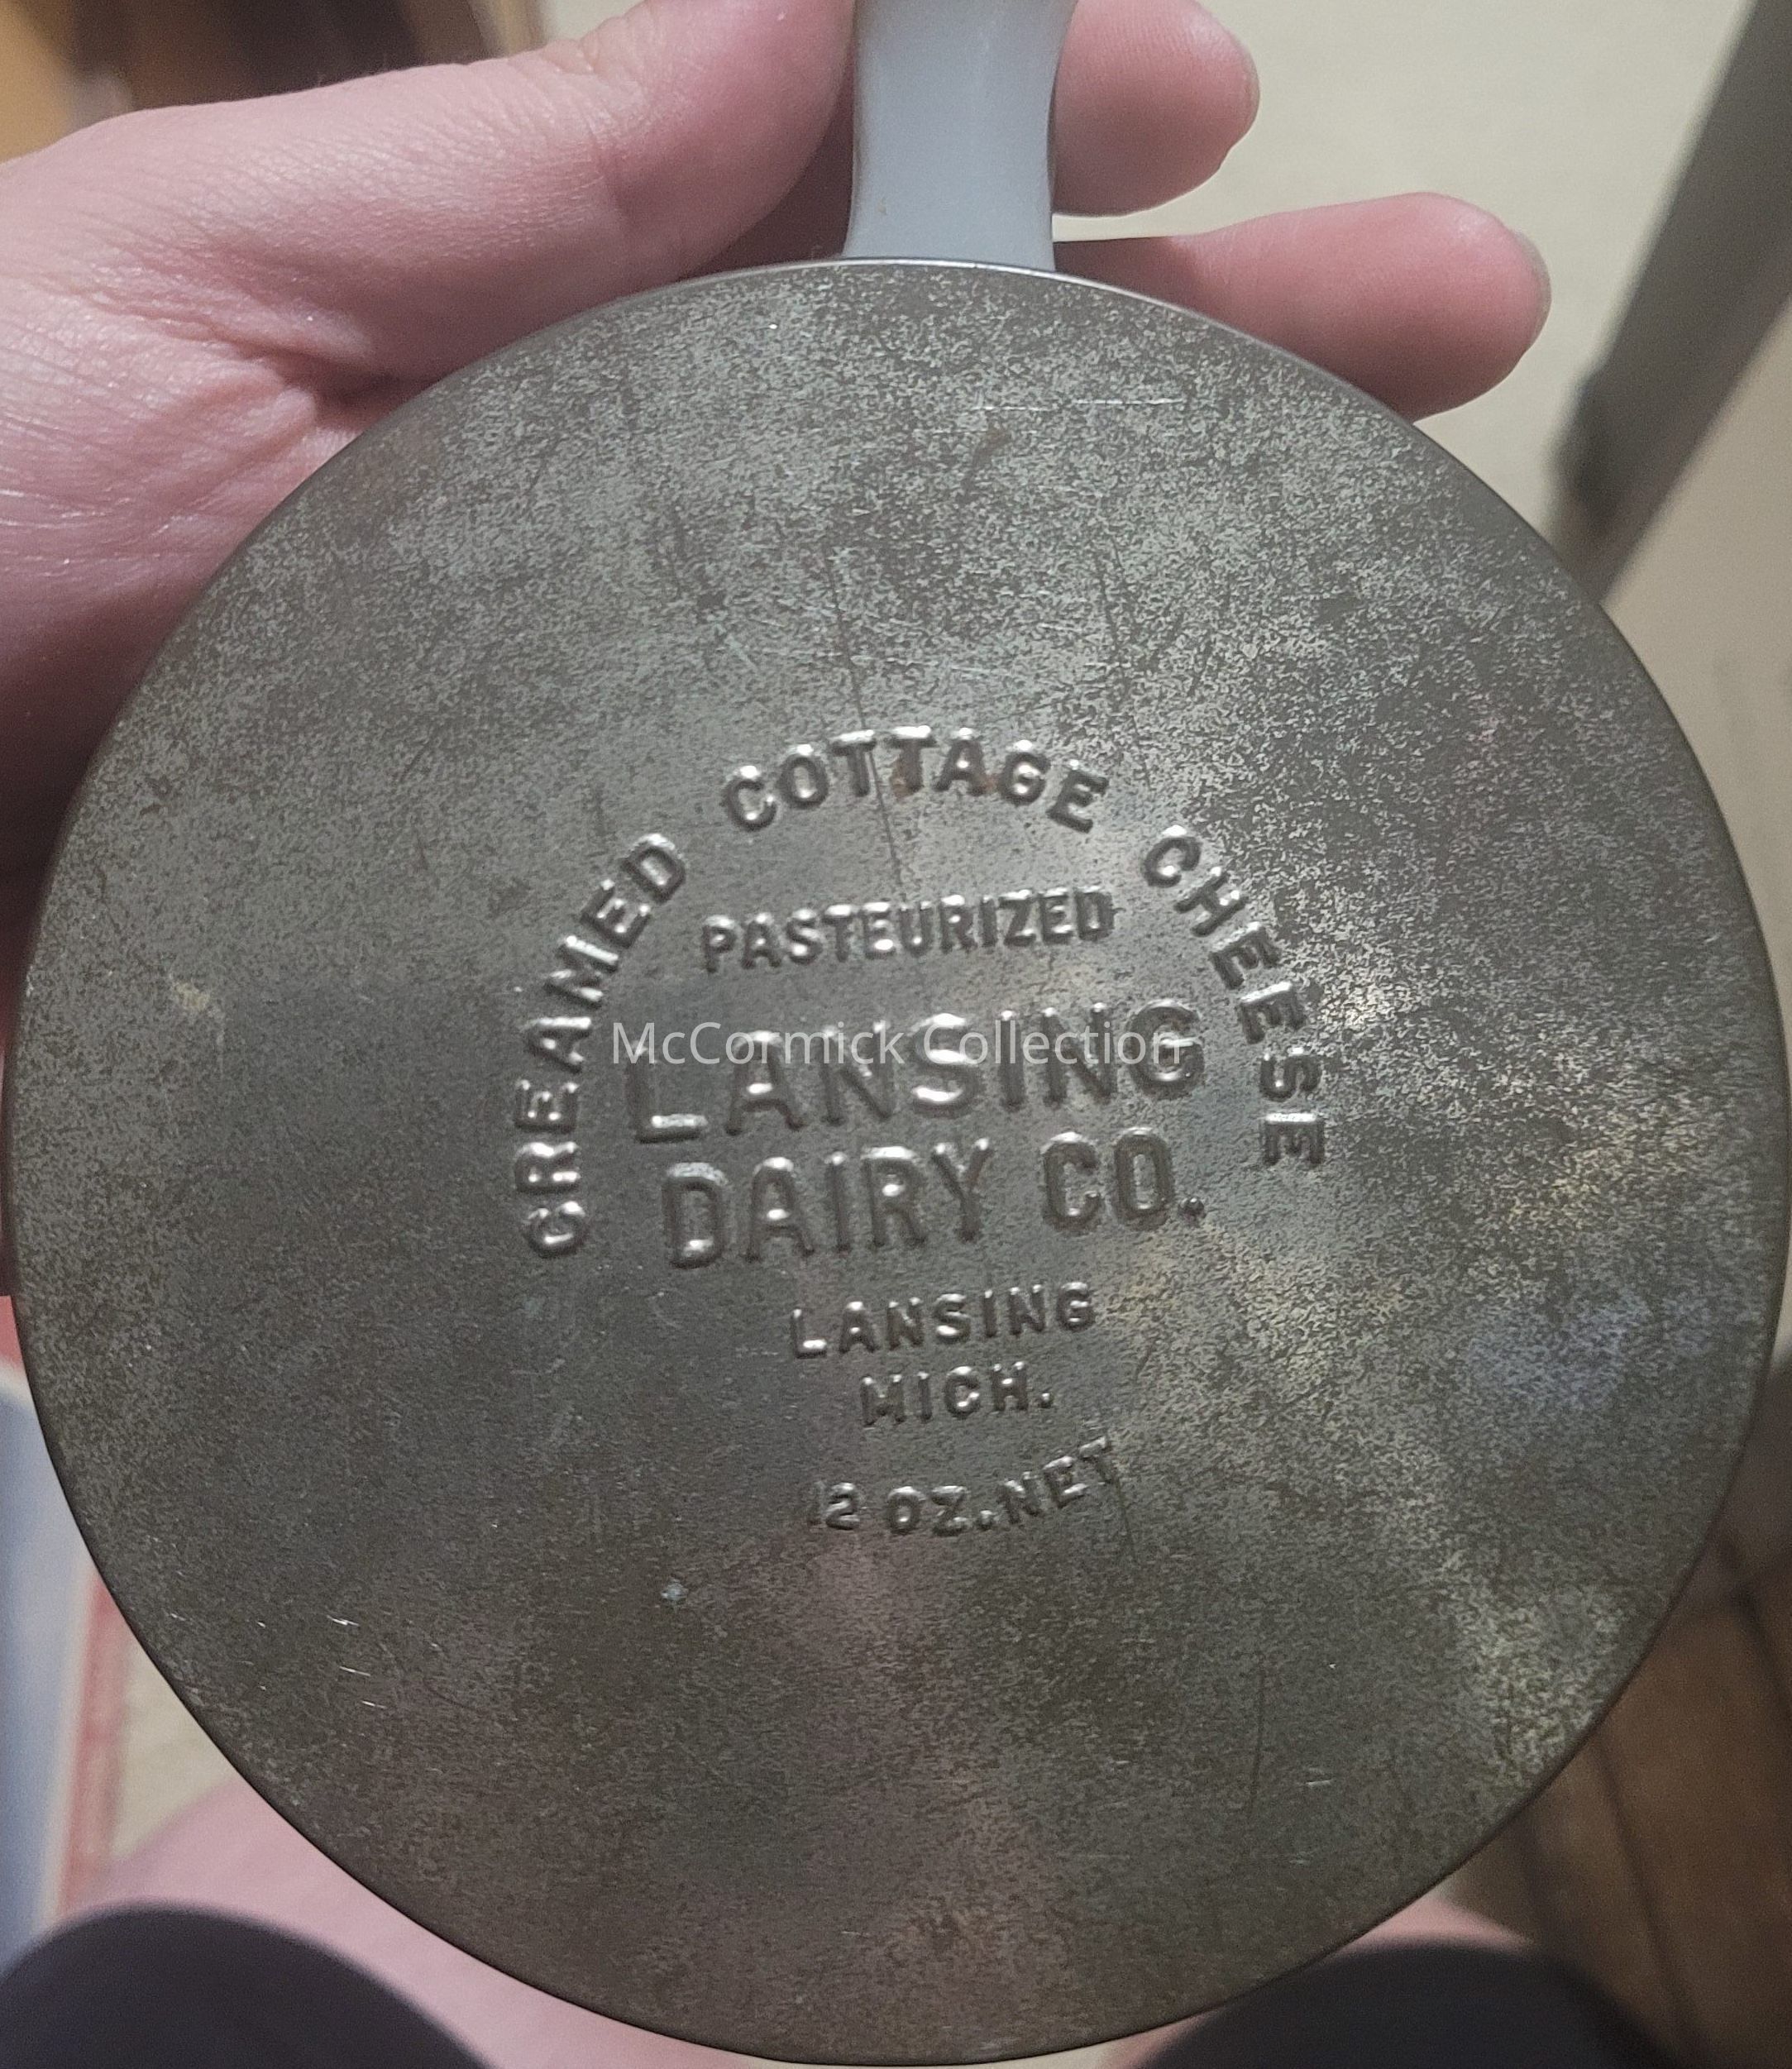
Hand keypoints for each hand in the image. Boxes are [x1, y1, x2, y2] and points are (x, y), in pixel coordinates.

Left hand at [0, 0, 1546, 1024]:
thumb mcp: (206, 290)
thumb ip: (510, 180)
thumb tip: (812, 12)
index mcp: (533, 414)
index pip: (842, 268)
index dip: (1040, 166)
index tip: (1235, 121)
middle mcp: (618, 632)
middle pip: (955, 497)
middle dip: (1216, 396)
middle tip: (1462, 332)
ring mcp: (628, 853)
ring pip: (936, 748)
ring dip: (1164, 669)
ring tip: (1390, 614)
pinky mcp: (610, 1069)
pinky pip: (830, 1004)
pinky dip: (988, 972)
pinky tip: (1145, 958)